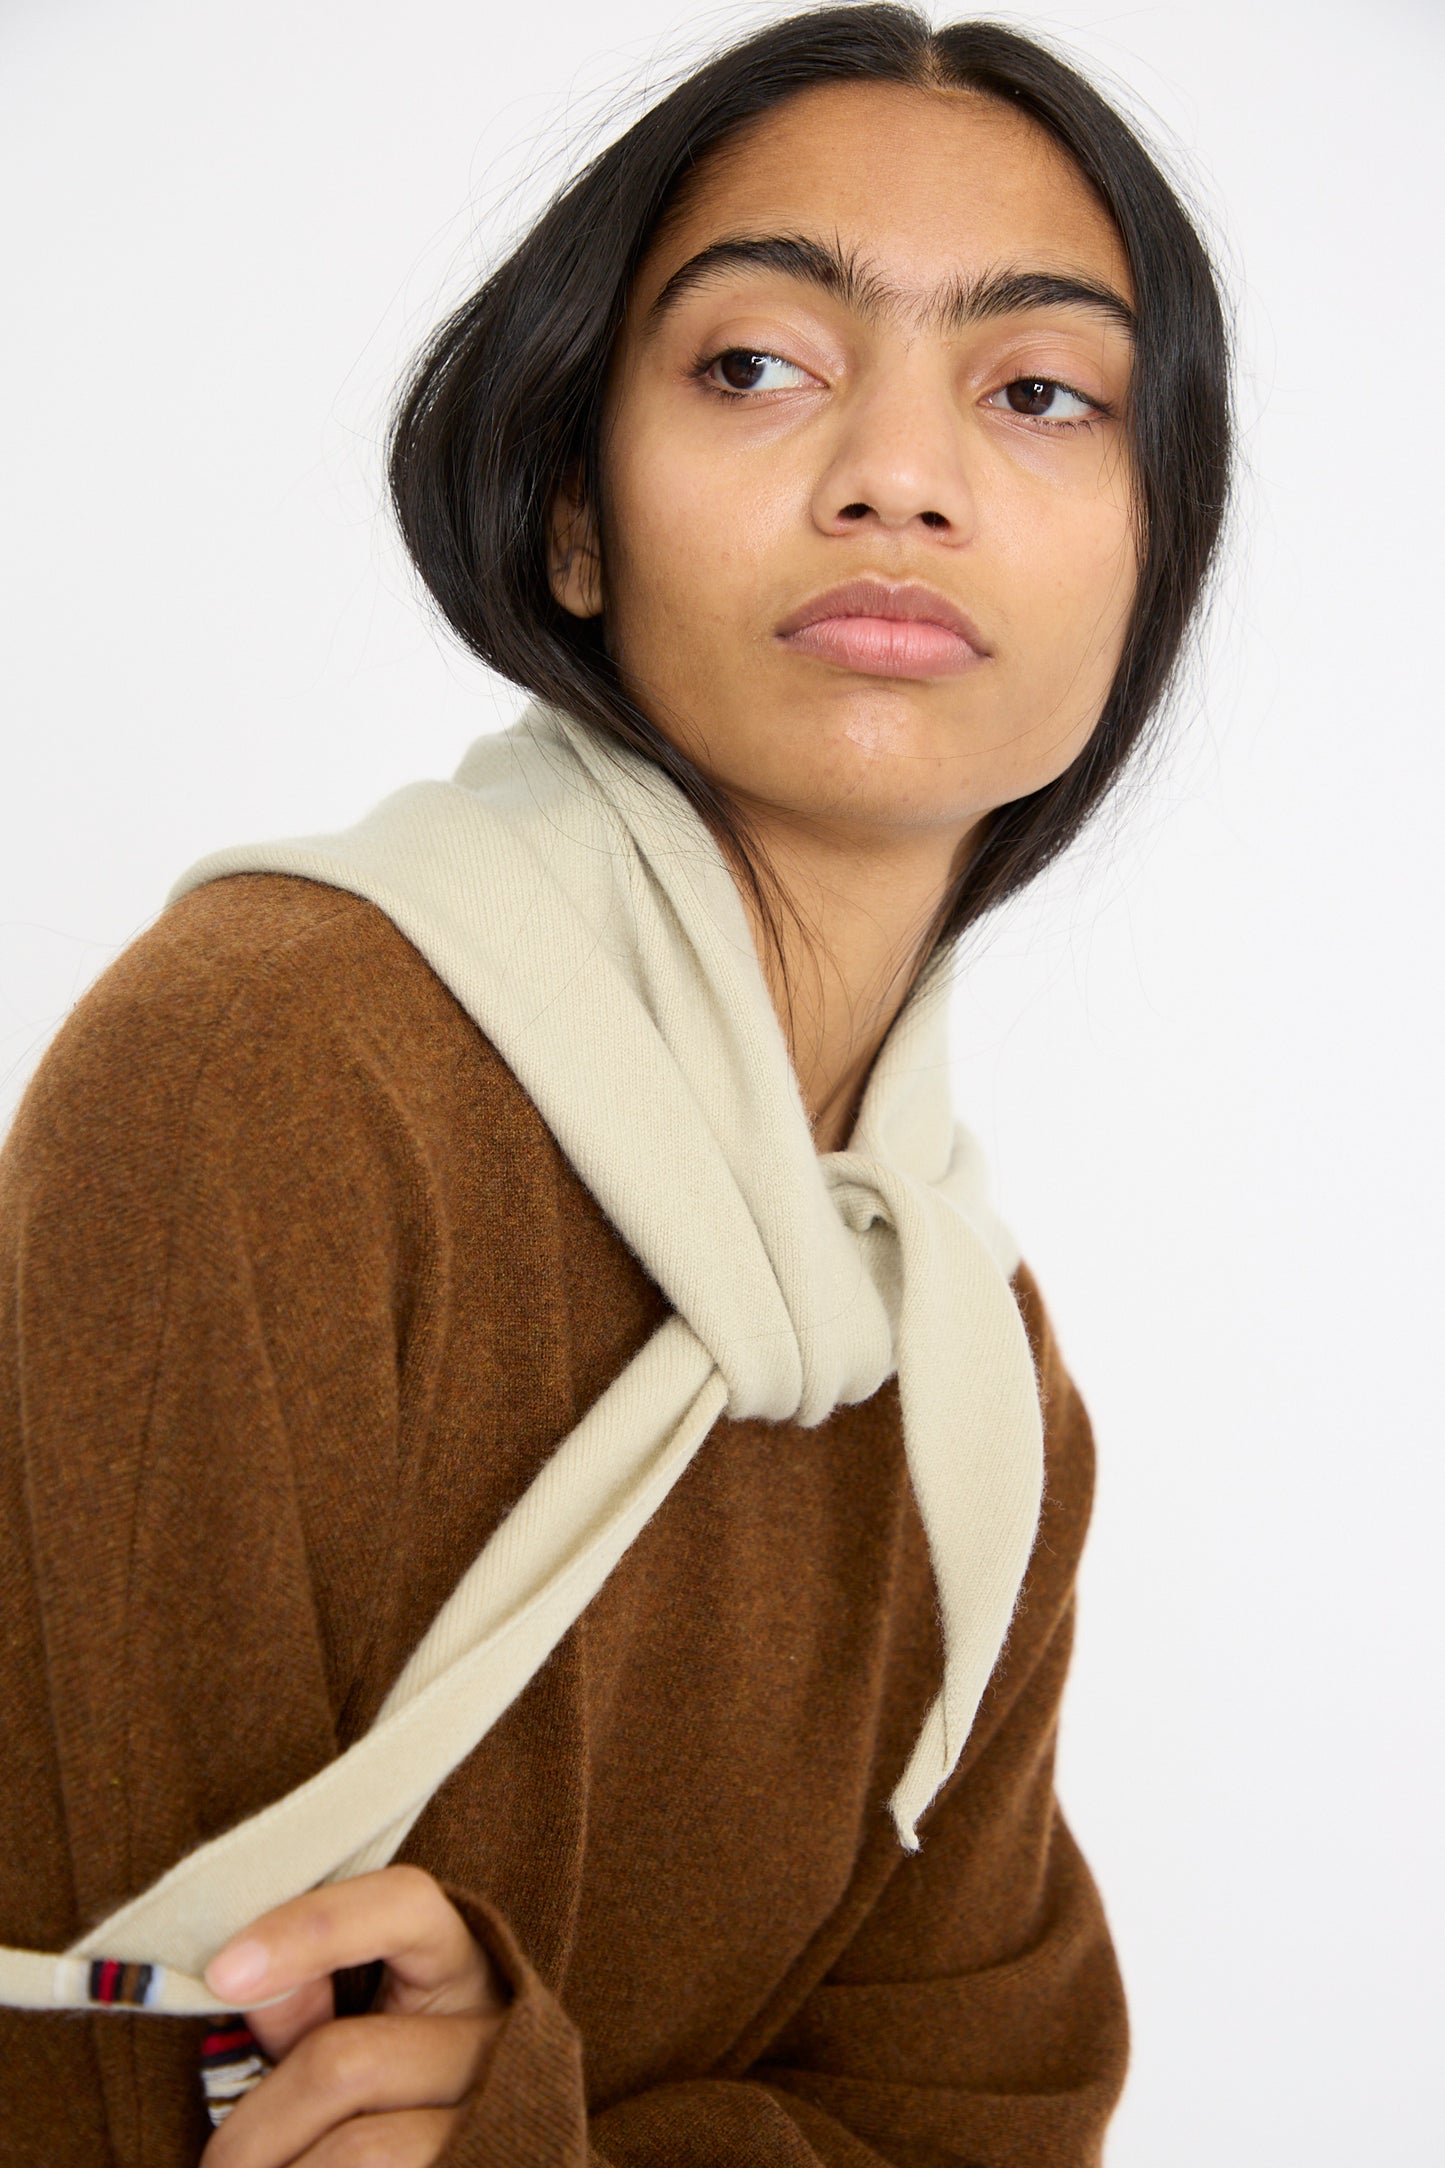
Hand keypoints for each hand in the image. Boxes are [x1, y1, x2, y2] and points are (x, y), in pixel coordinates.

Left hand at [198, 1864, 509, 2166]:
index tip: (223, 1974)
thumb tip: (236, 1976)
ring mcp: (492, 2113)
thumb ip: (303, 2007)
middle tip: (216, 2167)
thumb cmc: (379, 2104)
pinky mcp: (482, 2163)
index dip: (314, 1928)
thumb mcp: (352, 2037)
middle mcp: (493, 2031)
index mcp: (458, 1968)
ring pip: (360, 2150)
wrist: (468, 2158)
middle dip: (252, 2130)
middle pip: (344, 2061)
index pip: (404, 1907)